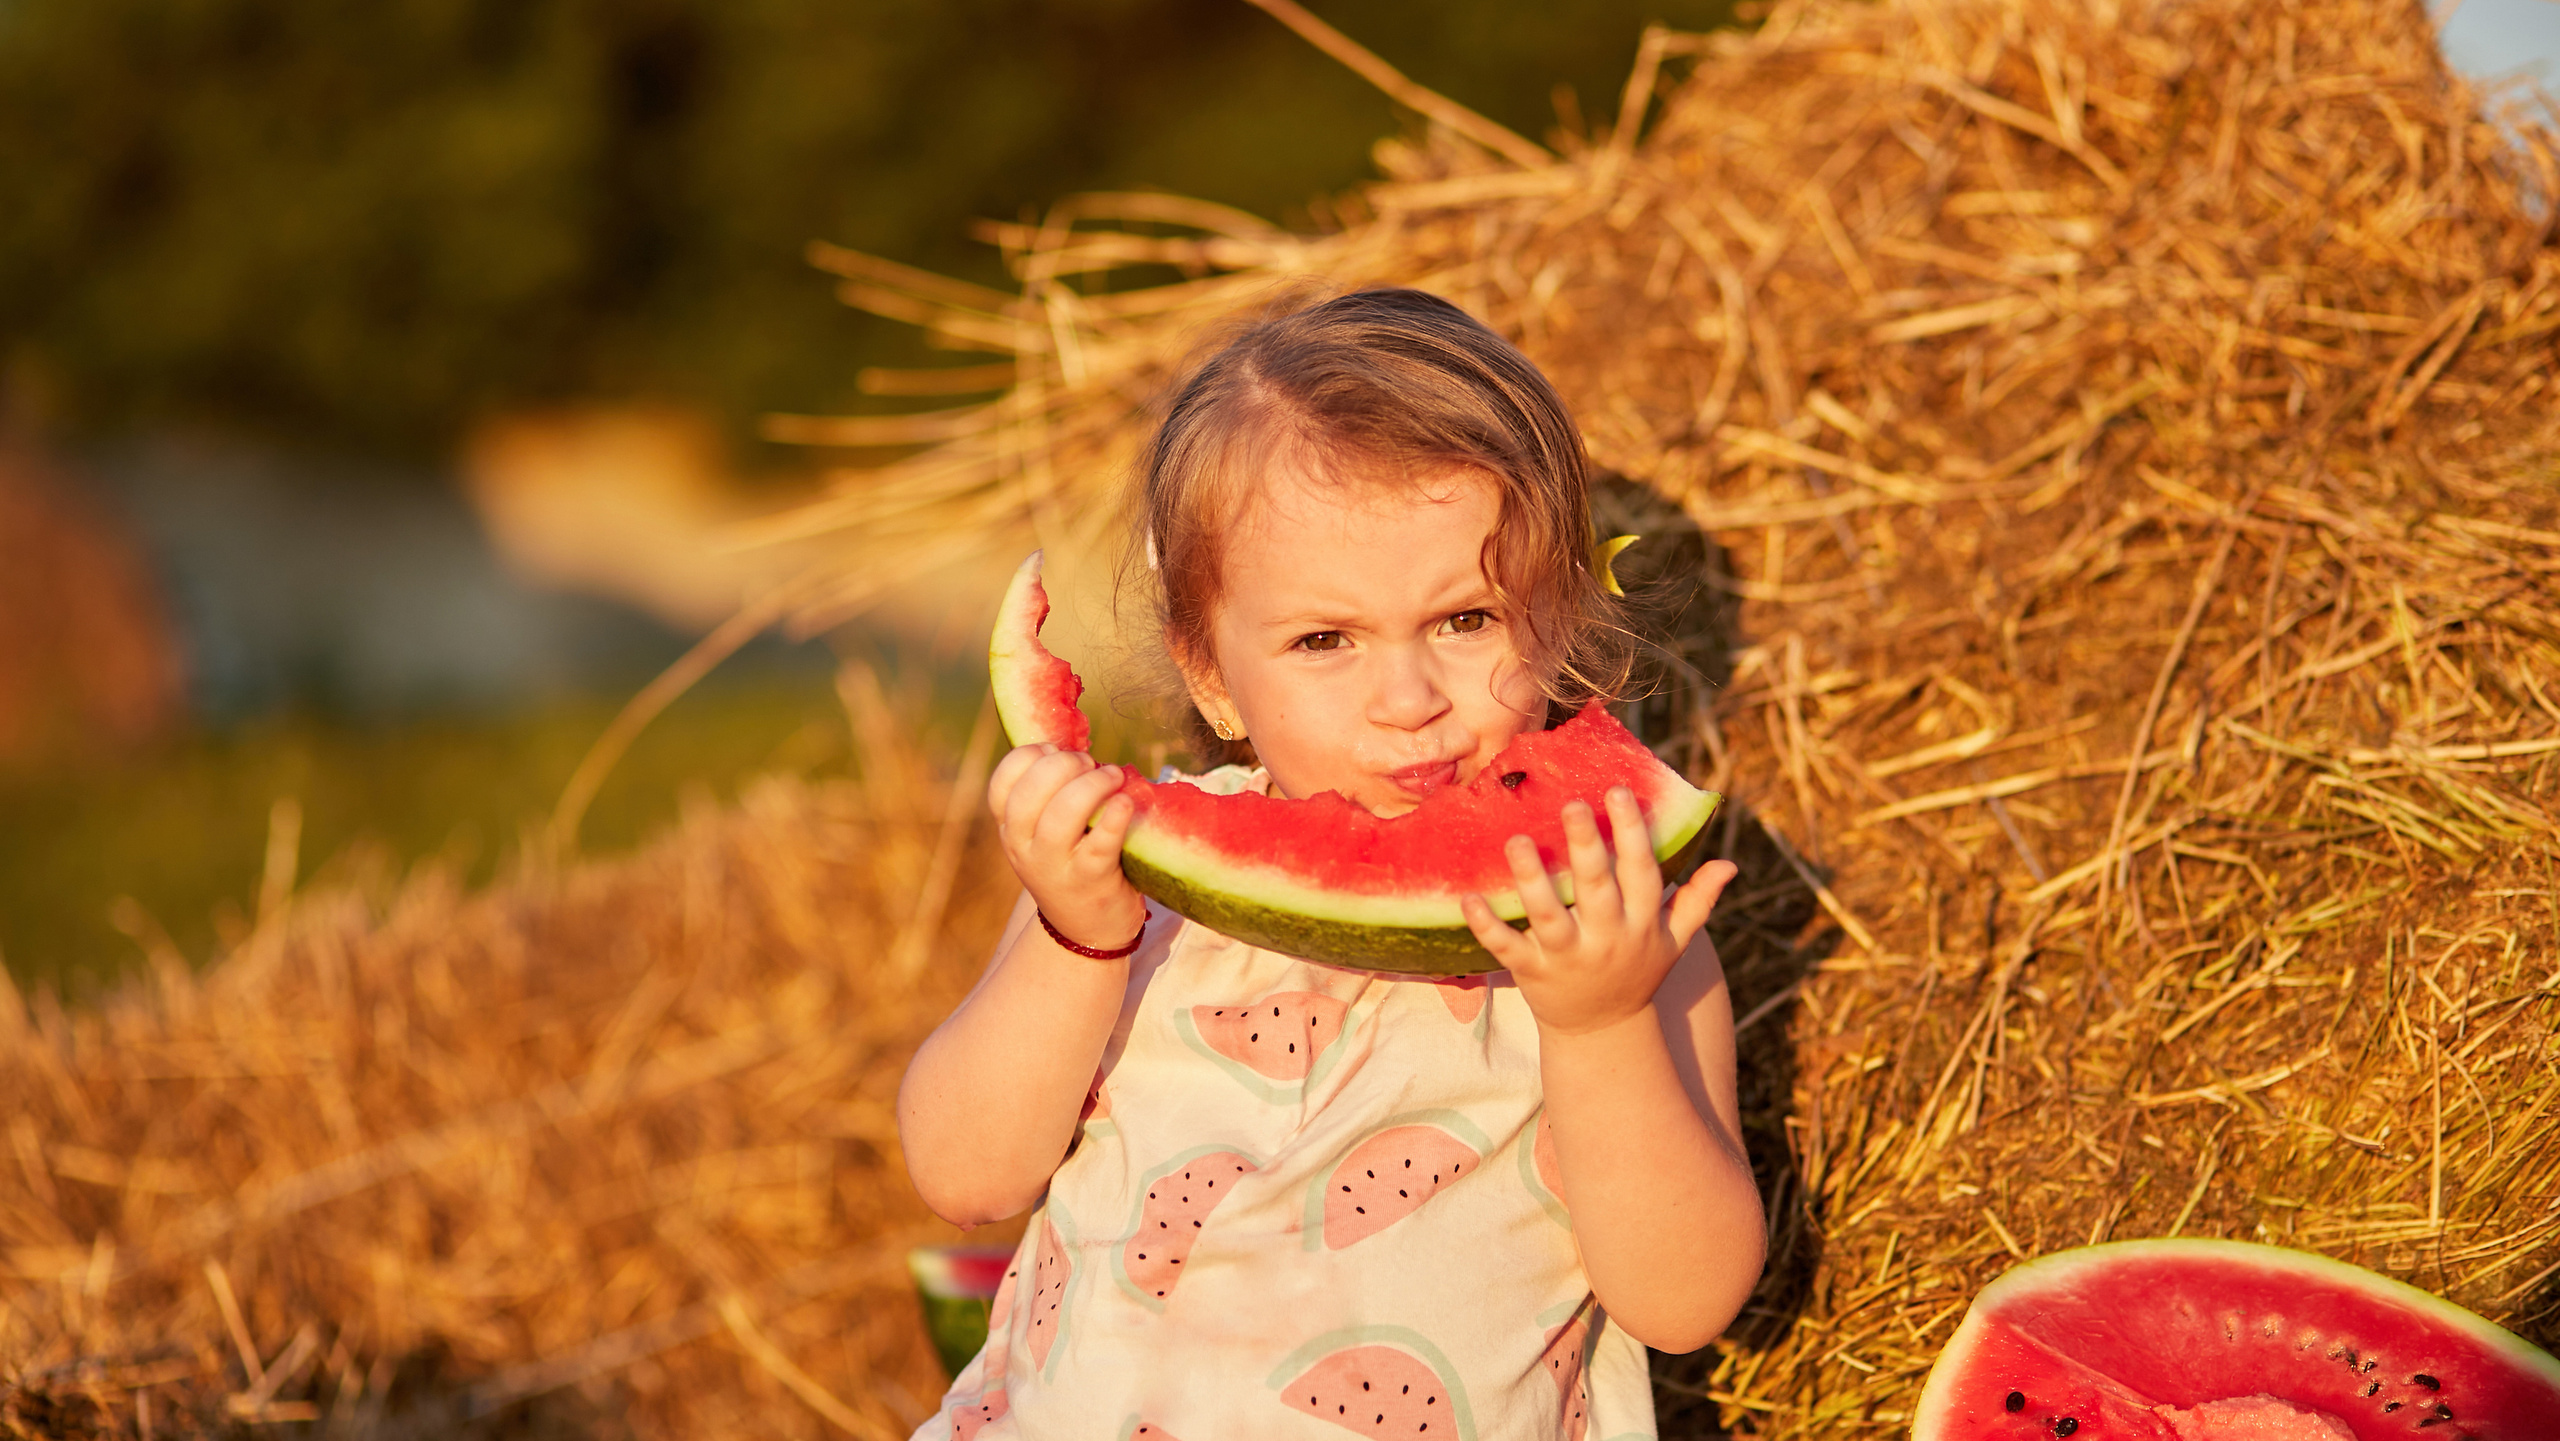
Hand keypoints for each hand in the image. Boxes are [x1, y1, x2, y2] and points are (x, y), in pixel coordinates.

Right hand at [987, 744, 1147, 956]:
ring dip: (1090, 786)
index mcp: (1011, 831)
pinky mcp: (1092, 881)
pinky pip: (1100, 844)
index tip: (1054, 750)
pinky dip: (1113, 817)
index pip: (1001, 785)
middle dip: (1062, 766)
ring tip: (1113, 776)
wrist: (1087, 930)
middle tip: (1090, 763)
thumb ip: (1048, 795)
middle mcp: (1025, 849)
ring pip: (1060, 817)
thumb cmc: (1071, 865)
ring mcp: (1056, 868)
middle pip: (1029, 794)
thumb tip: (1070, 746)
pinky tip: (1125, 802)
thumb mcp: (1044, 835)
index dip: (1028, 757)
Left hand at [1458, 786, 1737, 1036]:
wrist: (1603, 1034)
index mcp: (1640, 924)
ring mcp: (1568, 958)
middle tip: (1571, 803)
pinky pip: (1508, 949)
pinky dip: (1487, 926)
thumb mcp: (1673, 942)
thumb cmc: (1637, 974)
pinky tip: (1468, 898)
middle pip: (1597, 889)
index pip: (1640, 873)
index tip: (1617, 791)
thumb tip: (1730, 864)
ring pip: (1549, 917)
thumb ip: (1697, 902)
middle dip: (1586, 846)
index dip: (1632, 832)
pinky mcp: (1533, 974)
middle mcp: (1607, 939)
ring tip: (1516, 839)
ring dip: (1532, 879)